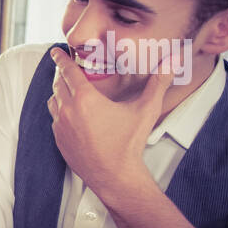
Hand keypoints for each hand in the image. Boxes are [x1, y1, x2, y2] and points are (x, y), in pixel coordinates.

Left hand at [46, 46, 170, 203]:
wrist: (115, 175)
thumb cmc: (130, 142)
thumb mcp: (146, 110)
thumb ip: (158, 82)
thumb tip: (173, 59)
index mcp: (86, 99)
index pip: (68, 71)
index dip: (61, 59)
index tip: (56, 51)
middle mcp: (69, 110)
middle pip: (58, 84)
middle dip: (61, 73)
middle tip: (65, 67)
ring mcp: (61, 127)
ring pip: (53, 101)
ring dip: (59, 92)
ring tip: (67, 87)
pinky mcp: (59, 141)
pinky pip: (54, 119)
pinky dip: (59, 111)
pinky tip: (69, 112)